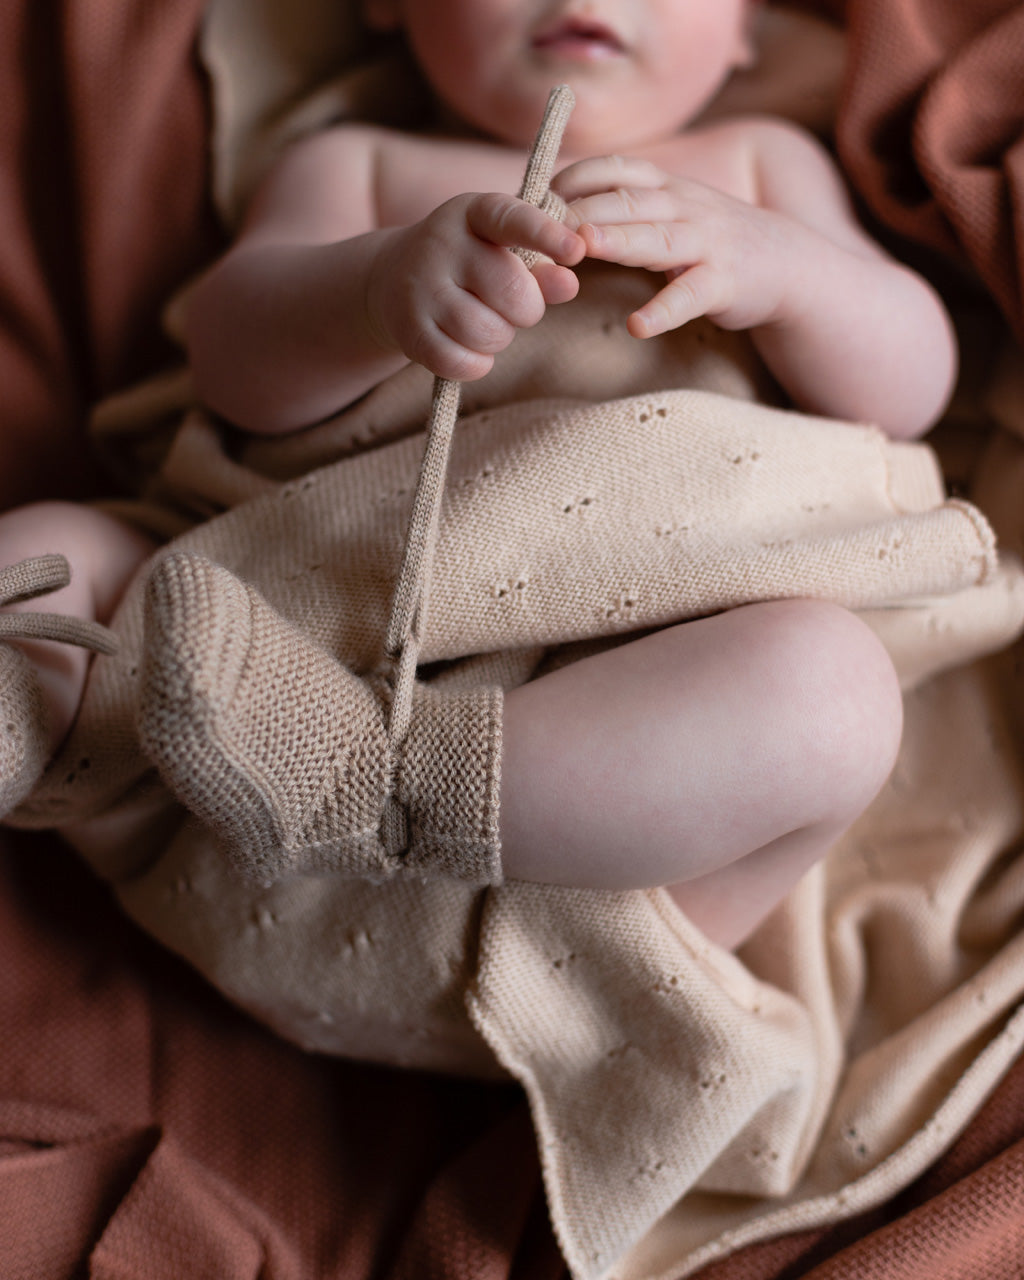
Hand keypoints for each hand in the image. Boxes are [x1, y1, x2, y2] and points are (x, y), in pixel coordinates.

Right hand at [366, 193, 583, 381]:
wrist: (391, 279)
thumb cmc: (469, 265)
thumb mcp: (504, 253)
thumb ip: (542, 268)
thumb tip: (570, 284)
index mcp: (472, 212)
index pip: (511, 219)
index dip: (545, 235)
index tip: (576, 251)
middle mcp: (442, 243)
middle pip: (512, 292)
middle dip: (528, 310)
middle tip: (515, 308)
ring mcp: (420, 287)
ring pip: (488, 333)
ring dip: (500, 339)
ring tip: (487, 324)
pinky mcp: (409, 330)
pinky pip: (461, 363)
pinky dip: (476, 365)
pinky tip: (470, 350)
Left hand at [554, 156, 797, 338]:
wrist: (789, 264)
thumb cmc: (713, 241)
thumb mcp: (671, 212)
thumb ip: (626, 208)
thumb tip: (561, 210)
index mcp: (666, 188)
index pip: (615, 170)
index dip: (575, 179)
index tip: (536, 197)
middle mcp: (684, 207)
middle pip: (627, 202)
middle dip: (582, 210)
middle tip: (538, 225)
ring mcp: (706, 243)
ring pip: (657, 238)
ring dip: (618, 240)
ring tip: (582, 248)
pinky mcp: (724, 283)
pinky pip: (690, 296)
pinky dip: (664, 310)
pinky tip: (638, 325)